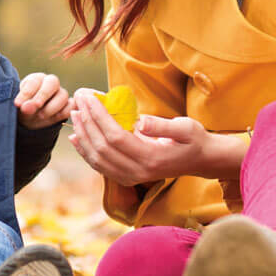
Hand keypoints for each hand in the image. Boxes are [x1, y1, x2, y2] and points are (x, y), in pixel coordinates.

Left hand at [14, 72, 70, 128]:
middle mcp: (50, 83)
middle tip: (33, 107)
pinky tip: (54, 118)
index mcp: (37, 78)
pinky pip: (71, 106)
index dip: (26, 92)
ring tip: (40, 116)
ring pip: (63, 95)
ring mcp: (61, 93)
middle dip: (42, 95)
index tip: (18, 104)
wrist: (32, 118)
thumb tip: (27, 108)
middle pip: (53, 82)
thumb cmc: (25, 107)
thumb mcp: (21, 106)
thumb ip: (24, 105)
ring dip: (51, 107)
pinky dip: (64, 112)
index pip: (34, 81)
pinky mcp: (69, 104)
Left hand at [67, 87, 241, 184]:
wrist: (201, 161)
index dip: (99, 116)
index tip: (89, 97)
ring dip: (82, 135)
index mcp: (151, 158)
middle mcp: (138, 171)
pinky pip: (100, 166)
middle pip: (102, 147)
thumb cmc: (194, 140)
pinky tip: (76, 138)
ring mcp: (131, 177)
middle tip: (78, 100)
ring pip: (97, 158)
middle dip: (87, 122)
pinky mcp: (127, 177)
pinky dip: (85, 152)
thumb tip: (140, 121)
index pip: (116, 136)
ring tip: (75, 114)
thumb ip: (163, 126)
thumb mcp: (186, 128)